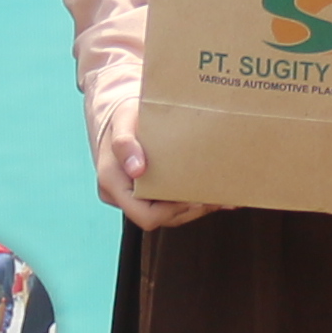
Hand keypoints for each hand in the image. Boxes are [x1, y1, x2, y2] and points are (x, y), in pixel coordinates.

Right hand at [94, 121, 219, 232]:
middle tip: (215, 197)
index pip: (144, 215)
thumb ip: (125, 143)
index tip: (195, 198)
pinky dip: (191, 201)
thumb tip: (137, 170)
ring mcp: (134, 196)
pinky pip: (169, 204)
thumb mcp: (122, 120)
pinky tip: (214, 196)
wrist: (117, 114)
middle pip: (160, 218)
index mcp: (112, 183)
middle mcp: (121, 196)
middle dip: (189, 210)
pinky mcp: (146, 193)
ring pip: (168, 214)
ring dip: (194, 208)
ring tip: (219, 197)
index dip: (172, 211)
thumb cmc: (123, 116)